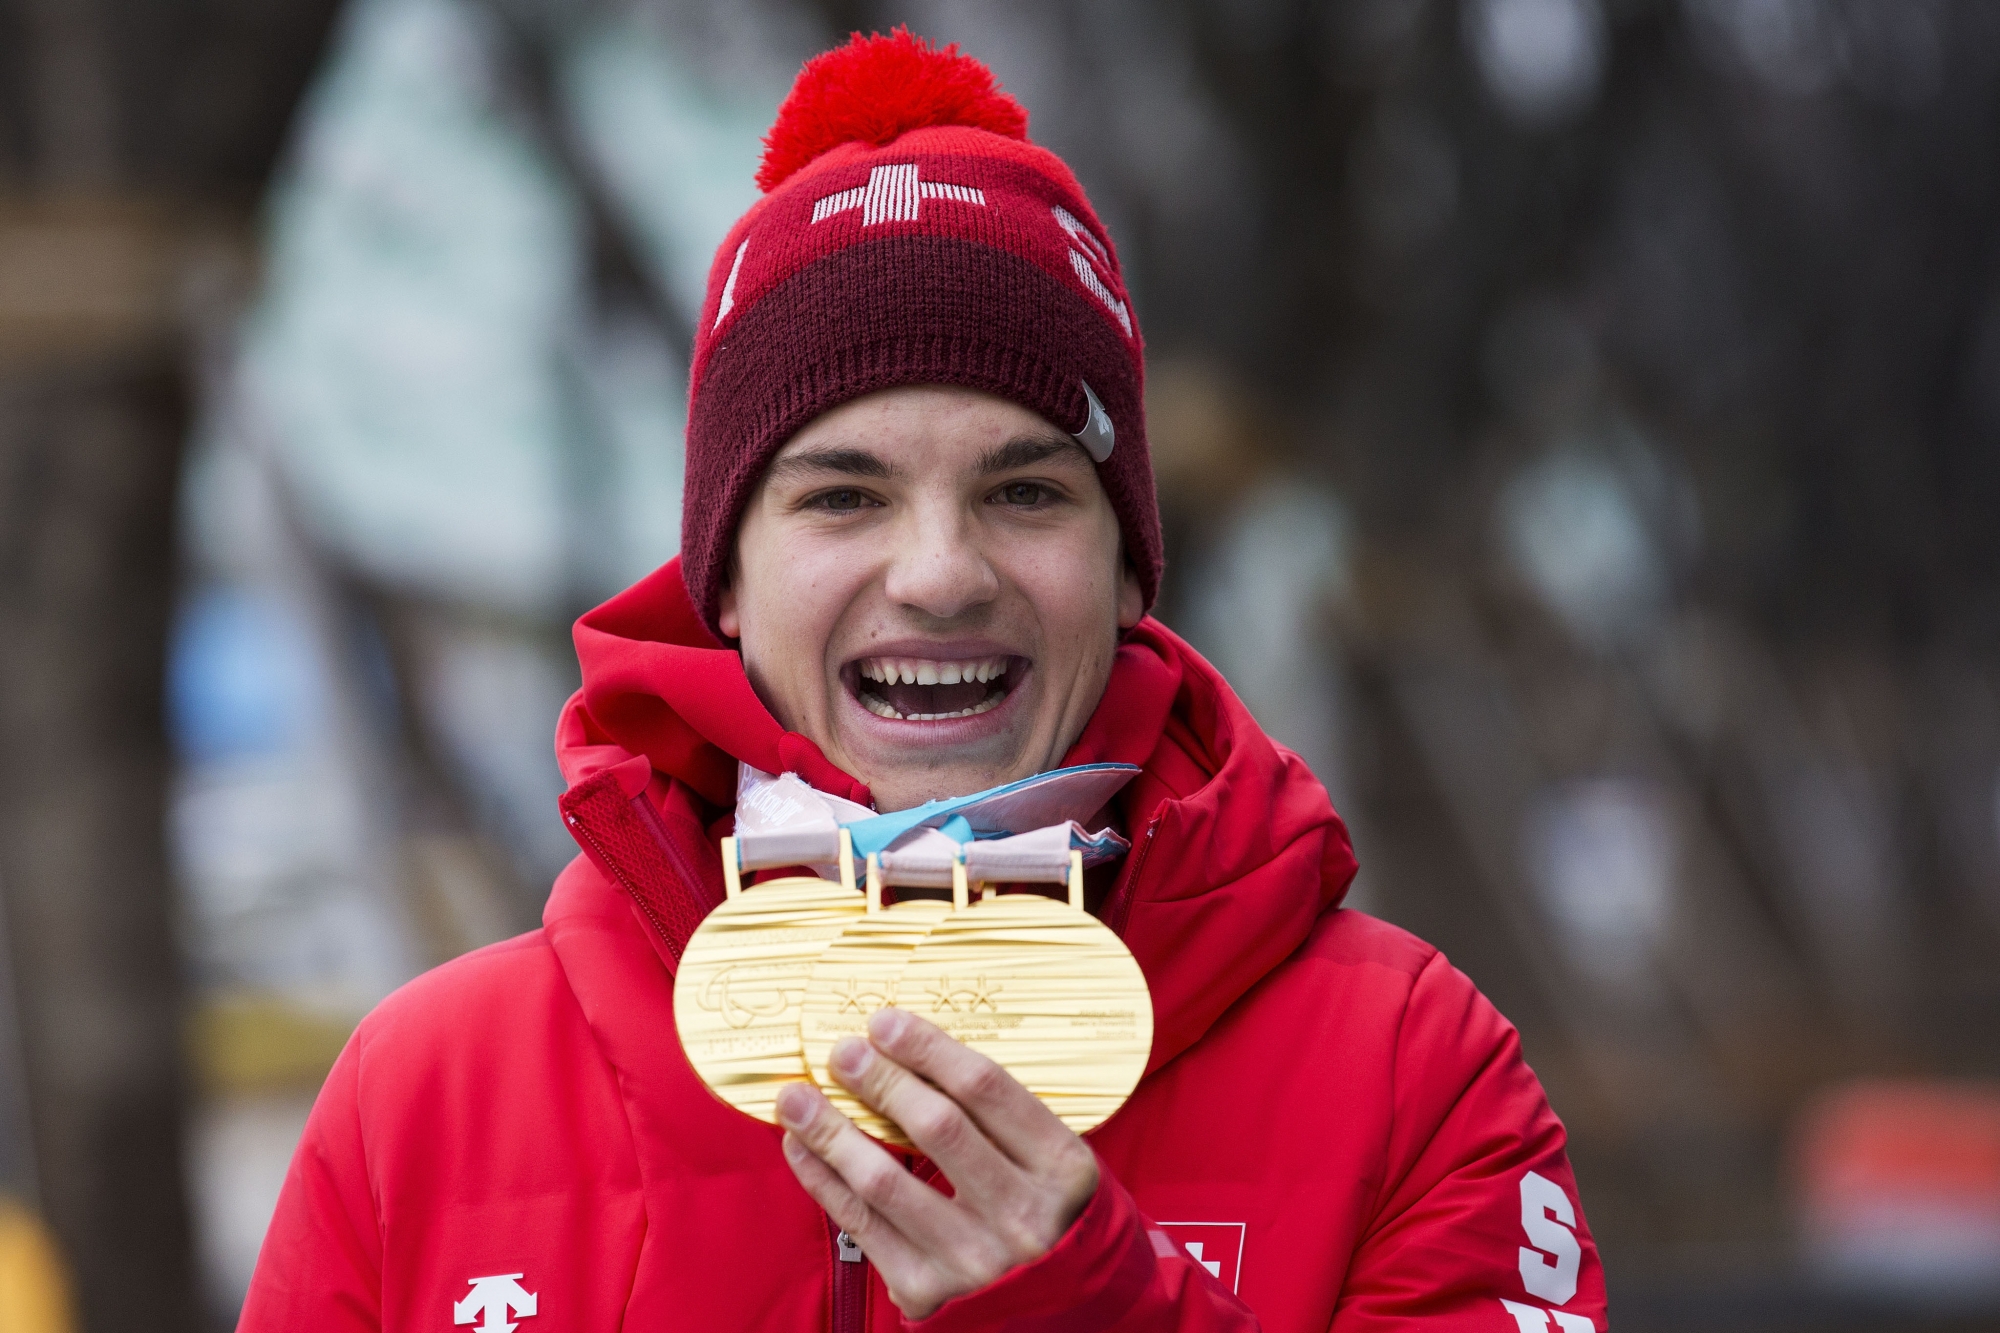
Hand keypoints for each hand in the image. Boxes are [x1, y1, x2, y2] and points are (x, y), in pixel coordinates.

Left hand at [775, 1006, 1100, 1319]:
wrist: (1061, 1305)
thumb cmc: (1048, 1211)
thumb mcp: (1049, 1158)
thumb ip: (994, 1114)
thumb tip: (903, 1053)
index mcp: (1061, 1167)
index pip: (984, 1088)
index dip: (927, 1048)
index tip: (884, 1023)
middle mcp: (1022, 1216)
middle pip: (935, 1126)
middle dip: (878, 1080)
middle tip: (840, 1052)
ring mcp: (974, 1259)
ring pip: (884, 1180)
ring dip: (831, 1131)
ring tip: (797, 1098)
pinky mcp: (928, 1292)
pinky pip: (861, 1225)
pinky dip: (824, 1180)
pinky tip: (803, 1149)